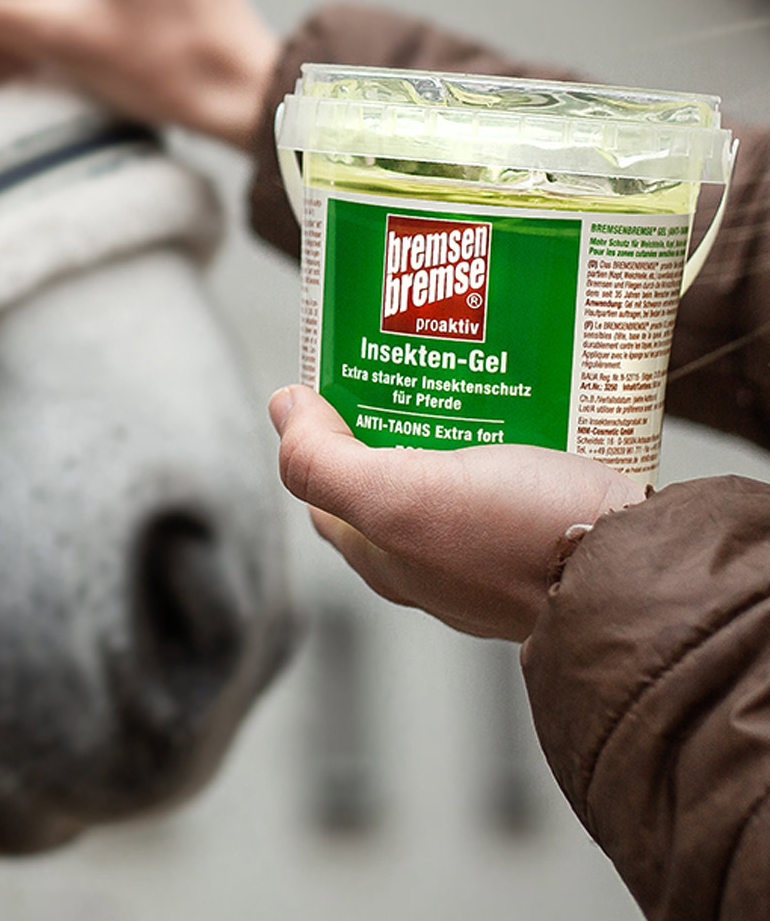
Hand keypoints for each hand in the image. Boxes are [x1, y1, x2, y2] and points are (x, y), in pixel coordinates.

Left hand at [269, 384, 646, 640]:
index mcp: (389, 558)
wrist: (638, 569)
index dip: (319, 434)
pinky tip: (530, 394)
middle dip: (395, 412)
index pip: (326, 490)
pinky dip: (516, 429)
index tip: (340, 372)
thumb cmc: (519, 540)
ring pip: (460, 467)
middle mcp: (438, 558)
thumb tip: (282, 408)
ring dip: (460, 415)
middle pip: (393, 472)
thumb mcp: (397, 496)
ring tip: (470, 360)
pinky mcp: (553, 526)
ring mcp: (498, 546)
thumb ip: (325, 463)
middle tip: (413, 352)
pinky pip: (521, 469)